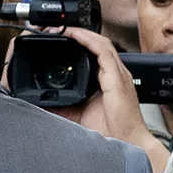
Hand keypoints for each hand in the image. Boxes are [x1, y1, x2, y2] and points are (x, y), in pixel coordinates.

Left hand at [46, 28, 169, 172]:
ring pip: (101, 43)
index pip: (95, 54)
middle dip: (80, 34)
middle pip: (98, 44)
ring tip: (65, 28)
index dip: (81, 44)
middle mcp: (116, 73)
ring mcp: (119, 74)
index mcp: (109, 80)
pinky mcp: (118, 77)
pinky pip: (103, 51)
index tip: (63, 40)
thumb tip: (44, 103)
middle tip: (60, 30)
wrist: (128, 143)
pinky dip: (88, 40)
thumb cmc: (112, 132)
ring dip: (82, 33)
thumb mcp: (79, 114)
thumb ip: (65, 105)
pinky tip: (75, 35)